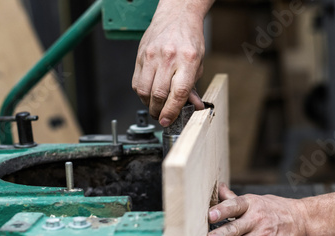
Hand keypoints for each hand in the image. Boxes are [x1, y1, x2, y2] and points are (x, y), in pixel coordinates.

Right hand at [132, 2, 206, 126]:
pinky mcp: (140, 56)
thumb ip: (193, 87)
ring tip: (154, 107)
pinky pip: (136, 82)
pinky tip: (148, 95)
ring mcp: (152, 56)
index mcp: (187, 60)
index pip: (178, 93)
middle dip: (159, 111)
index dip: (172, 111)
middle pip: (159, 94)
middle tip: (161, 116)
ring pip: (144, 90)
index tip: (168, 121)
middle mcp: (168, 57)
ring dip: (148, 104)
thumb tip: (194, 107)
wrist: (176, 16)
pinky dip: (141, 94)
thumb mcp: (198, 63)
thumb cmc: (189, 39)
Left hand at [207, 184, 308, 235]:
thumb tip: (219, 188)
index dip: (222, 210)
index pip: (234, 206)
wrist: (304, 220)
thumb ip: (234, 198)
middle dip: (221, 235)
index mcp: (250, 205)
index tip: (209, 215)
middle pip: (235, 228)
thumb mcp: (255, 200)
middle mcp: (256, 220)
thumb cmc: (276, 209)